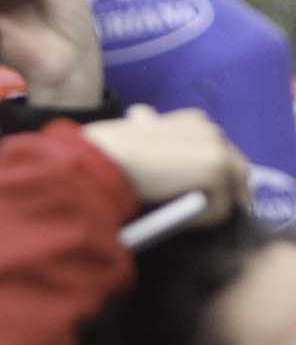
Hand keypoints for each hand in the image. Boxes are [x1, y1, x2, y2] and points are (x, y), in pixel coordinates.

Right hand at [84, 106, 250, 222]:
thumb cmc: (109, 156)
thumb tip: (153, 151)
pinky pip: (220, 210)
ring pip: (231, 193)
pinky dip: (201, 221)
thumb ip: (157, 150)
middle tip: (208, 219)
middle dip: (227, 195)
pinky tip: (176, 218)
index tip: (199, 199)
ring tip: (188, 222)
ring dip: (212, 209)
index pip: (218, 154)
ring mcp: (217, 149)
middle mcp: (210, 130)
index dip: (211, 179)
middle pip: (237, 172)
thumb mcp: (137, 148)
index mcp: (193, 122)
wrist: (107, 158)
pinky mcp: (216, 170)